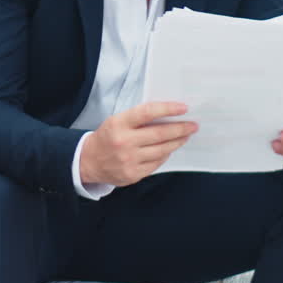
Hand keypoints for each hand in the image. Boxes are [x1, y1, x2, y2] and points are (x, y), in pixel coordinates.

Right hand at [79, 101, 197, 186]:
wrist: (89, 161)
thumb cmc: (108, 137)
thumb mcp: (117, 121)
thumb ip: (139, 118)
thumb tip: (168, 115)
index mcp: (118, 124)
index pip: (147, 112)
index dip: (167, 109)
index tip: (183, 108)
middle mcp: (124, 142)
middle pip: (159, 134)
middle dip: (180, 129)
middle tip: (193, 125)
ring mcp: (129, 160)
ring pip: (161, 150)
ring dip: (177, 142)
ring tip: (185, 136)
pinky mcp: (133, 174)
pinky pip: (156, 163)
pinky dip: (165, 154)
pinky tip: (170, 148)